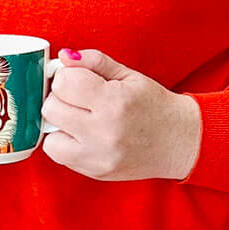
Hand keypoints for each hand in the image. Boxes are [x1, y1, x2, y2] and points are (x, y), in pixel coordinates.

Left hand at [40, 49, 201, 181]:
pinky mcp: (95, 172)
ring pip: (49, 138)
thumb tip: (63, 57)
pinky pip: (60, 156)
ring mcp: (98, 157)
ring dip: (58, 125)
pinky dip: (65, 143)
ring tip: (78, 119)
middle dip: (60, 98)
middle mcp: (103, 132)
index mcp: (114, 101)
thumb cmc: (154, 105)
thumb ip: (94, 61)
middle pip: (51, 108)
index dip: (66, 76)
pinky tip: (83, 135)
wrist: (179, 142)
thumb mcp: (129, 75)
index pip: (64, 82)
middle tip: (77, 98)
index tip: (77, 79)